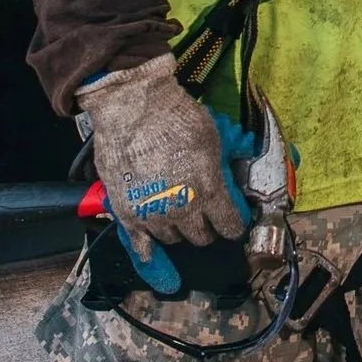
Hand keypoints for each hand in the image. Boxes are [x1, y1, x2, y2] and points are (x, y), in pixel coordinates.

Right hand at [79, 55, 252, 294]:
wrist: (133, 108)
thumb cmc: (177, 117)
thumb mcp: (214, 138)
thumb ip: (222, 164)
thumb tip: (232, 173)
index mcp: (209, 192)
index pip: (229, 226)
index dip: (234, 225)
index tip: (235, 222)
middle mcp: (182, 210)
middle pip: (200, 237)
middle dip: (207, 228)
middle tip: (206, 217)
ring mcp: (152, 215)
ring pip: (172, 239)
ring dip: (179, 231)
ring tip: (180, 218)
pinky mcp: (126, 214)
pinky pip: (139, 244)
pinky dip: (148, 250)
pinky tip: (153, 252)